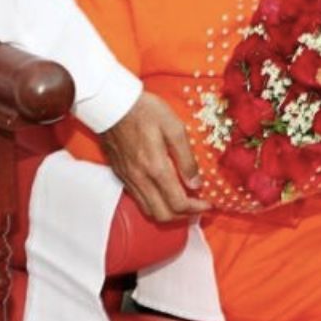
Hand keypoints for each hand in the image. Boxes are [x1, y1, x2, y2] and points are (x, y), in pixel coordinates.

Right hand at [99, 92, 207, 221]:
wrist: (112, 105)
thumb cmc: (146, 111)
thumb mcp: (175, 128)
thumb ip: (186, 159)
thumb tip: (196, 183)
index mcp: (156, 168)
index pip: (177, 203)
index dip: (196, 208)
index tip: (208, 203)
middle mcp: (140, 179)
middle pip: (163, 215)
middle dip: (184, 215)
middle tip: (199, 205)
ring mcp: (128, 179)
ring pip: (149, 210)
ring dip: (169, 212)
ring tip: (185, 201)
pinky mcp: (121, 175)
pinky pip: (139, 200)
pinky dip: (155, 203)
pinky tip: (166, 192)